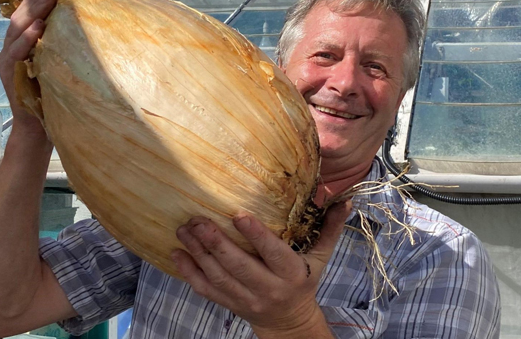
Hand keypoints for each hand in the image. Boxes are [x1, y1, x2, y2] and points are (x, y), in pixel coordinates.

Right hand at [0, 0, 58, 139]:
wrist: (38, 129)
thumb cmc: (52, 98)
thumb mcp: (57, 66)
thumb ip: (61, 47)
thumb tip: (82, 27)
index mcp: (24, 45)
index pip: (29, 15)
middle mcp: (13, 50)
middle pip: (21, 17)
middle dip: (36, 0)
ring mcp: (9, 61)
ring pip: (16, 30)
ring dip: (32, 13)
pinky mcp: (10, 74)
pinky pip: (16, 52)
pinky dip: (26, 39)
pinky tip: (38, 28)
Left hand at [172, 200, 351, 336]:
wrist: (290, 322)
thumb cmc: (304, 282)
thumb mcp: (321, 257)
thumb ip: (330, 228)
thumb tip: (344, 199)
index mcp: (291, 274)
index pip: (272, 253)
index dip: (255, 235)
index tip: (238, 214)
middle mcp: (267, 288)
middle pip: (238, 266)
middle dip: (216, 243)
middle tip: (198, 220)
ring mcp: (246, 299)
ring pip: (218, 277)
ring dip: (198, 253)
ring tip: (184, 229)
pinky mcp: (229, 304)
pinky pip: (206, 290)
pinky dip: (189, 272)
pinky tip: (177, 253)